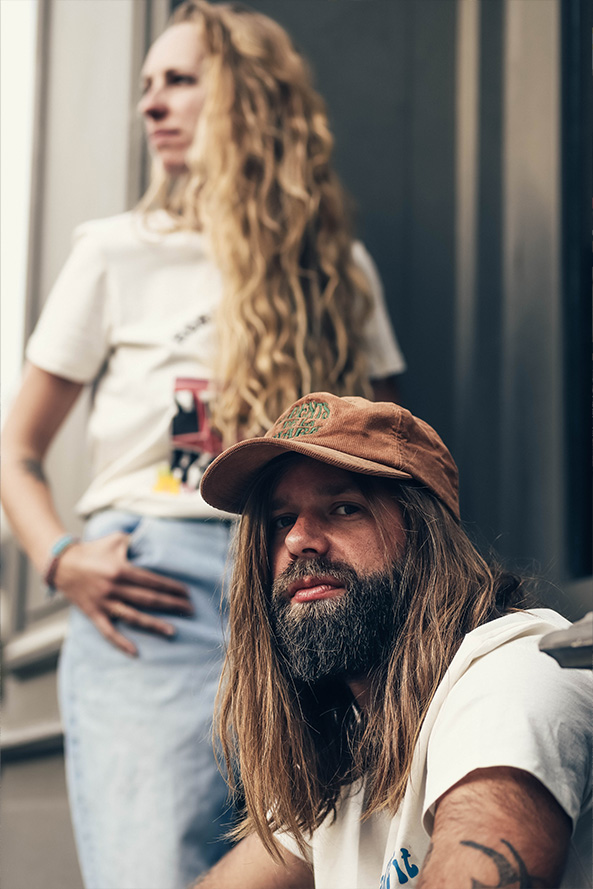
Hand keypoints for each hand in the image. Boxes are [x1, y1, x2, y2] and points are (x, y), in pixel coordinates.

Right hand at [54, 532, 193, 655]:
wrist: (61, 564)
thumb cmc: (92, 549)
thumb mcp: (116, 539)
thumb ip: (135, 541)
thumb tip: (152, 542)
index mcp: (122, 569)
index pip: (153, 581)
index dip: (171, 587)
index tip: (187, 593)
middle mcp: (115, 587)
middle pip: (149, 599)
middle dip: (172, 605)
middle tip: (190, 610)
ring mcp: (104, 602)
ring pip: (134, 616)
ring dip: (154, 624)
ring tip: (173, 631)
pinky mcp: (93, 613)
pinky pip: (108, 631)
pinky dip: (121, 643)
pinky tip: (135, 652)